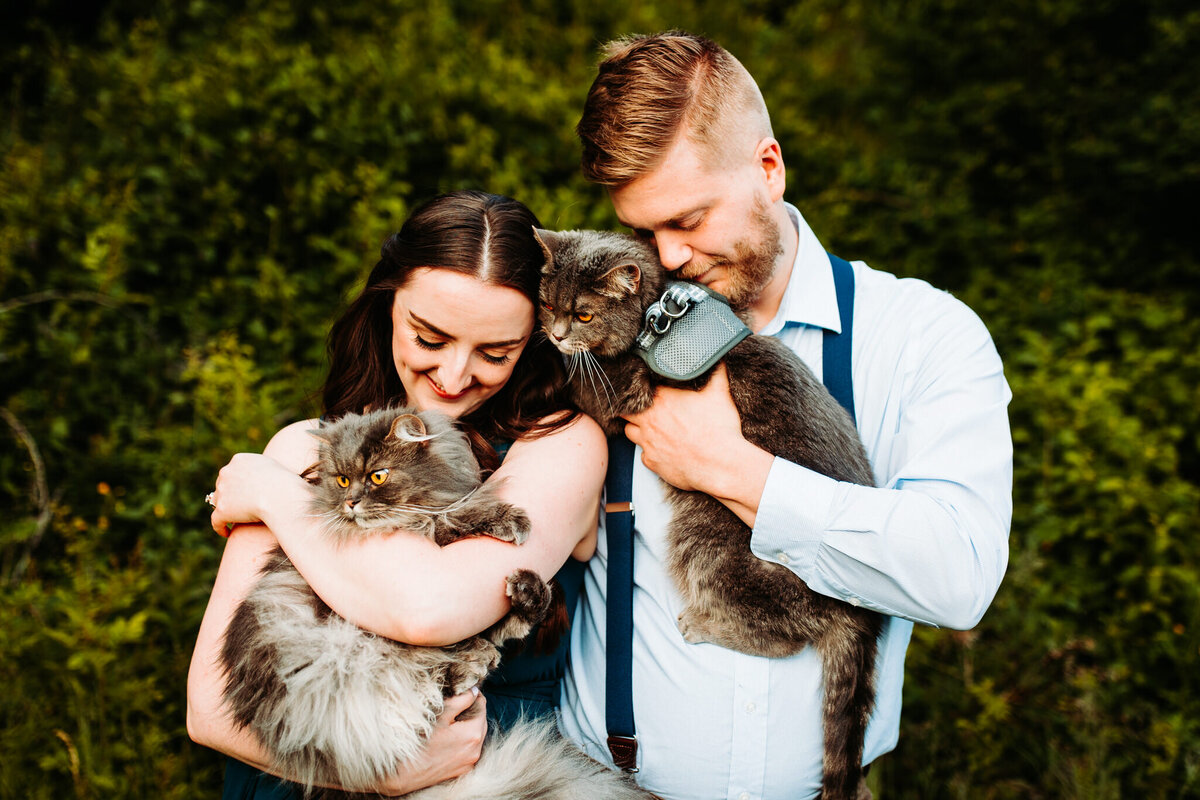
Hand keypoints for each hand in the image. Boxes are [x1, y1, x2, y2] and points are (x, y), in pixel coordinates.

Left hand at [208, 452, 298, 536]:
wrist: (281, 495)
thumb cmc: (286, 483)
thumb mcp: (275, 468)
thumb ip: (264, 471)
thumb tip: (264, 479)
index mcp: (239, 460)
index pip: (232, 471)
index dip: (237, 482)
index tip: (243, 491)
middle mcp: (227, 472)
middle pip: (223, 485)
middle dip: (229, 495)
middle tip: (239, 506)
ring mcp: (222, 491)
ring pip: (218, 502)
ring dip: (225, 509)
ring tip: (234, 520)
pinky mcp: (222, 510)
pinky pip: (216, 521)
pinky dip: (221, 527)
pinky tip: (227, 533)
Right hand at [372, 688, 486, 794]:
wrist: (405, 773)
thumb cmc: (421, 741)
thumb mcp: (441, 715)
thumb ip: (461, 700)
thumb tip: (474, 691)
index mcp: (473, 733)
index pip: (482, 706)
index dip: (473, 696)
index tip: (462, 693)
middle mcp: (476, 750)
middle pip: (481, 721)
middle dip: (472, 711)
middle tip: (456, 707)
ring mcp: (470, 762)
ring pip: (477, 736)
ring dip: (469, 726)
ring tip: (451, 723)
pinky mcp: (463, 770)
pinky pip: (470, 750)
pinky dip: (465, 741)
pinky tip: (450, 739)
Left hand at [622, 364, 773, 524]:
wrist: (720, 464)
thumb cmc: (719, 429)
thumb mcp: (720, 394)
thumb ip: (716, 372)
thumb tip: (717, 358)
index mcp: (662, 399)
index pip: (639, 387)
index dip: (642, 388)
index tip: (648, 389)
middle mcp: (649, 420)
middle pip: (625, 410)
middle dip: (632, 408)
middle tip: (643, 409)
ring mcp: (647, 442)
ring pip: (629, 431)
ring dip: (637, 428)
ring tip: (652, 428)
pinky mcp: (651, 462)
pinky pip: (643, 454)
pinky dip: (650, 451)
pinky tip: (663, 449)